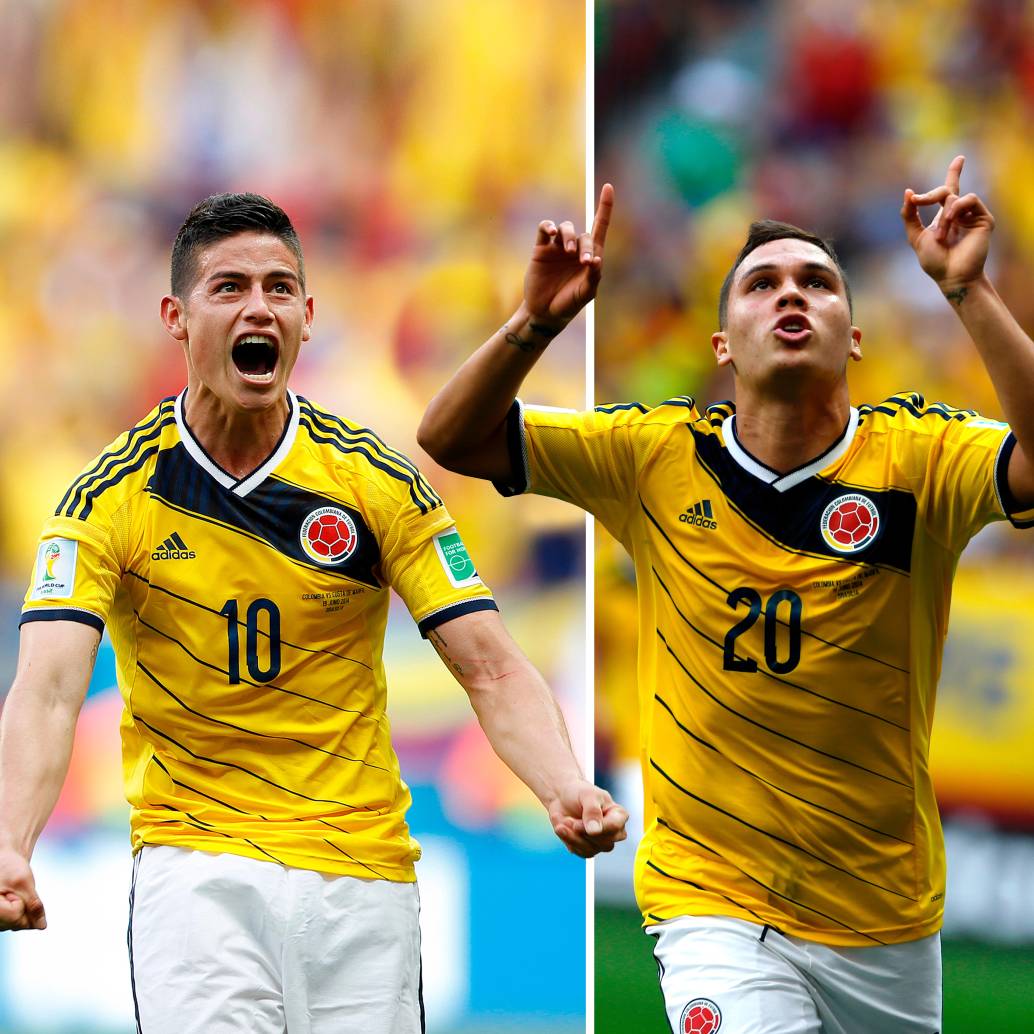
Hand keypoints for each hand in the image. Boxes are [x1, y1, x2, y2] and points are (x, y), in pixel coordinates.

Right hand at [0, 848, 45, 930]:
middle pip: (17, 924)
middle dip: (24, 907)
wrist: (4, 862)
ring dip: (22, 910)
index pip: (16, 915)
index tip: (13, 889)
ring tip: (12, 895)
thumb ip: (34, 905)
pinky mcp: (0, 921)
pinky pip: (16, 923)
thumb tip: (42, 926)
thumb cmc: (11, 868)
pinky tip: (13, 900)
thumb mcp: (25, 883)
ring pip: (18, 925)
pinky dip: (20, 912)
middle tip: (14, 892)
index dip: (22, 901)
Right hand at [524, 184, 612, 326]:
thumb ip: (593, 277)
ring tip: (567, 251)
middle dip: (585, 246)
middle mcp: (574, 248)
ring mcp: (557, 248)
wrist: (544, 313)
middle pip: (583, 235)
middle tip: (584, 262)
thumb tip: (597, 259)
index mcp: (590, 256)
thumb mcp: (585, 294)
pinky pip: (545, 229)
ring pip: (565, 228)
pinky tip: (552, 233)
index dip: (605, 207)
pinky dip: (548, 227)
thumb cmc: (568, 304)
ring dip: (568, 236)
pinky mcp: (541, 249)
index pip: (599, 227)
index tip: (608, 187)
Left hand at [547, 778, 628, 857]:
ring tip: (563, 821)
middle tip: (568, 820)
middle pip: (604, 842)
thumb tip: (595, 831)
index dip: (597, 826)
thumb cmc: (578, 792)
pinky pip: (578, 851)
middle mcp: (613, 832)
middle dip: (582, 831)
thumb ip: (592, 811)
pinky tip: (560, 827)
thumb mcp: (587, 795)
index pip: (615, 827)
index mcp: (619, 815)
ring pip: (590, 849)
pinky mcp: (587, 849)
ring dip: (572, 836)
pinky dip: (567, 840)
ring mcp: (601, 842)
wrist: (562, 797)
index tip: (577, 823)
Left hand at [901, 155, 994, 294]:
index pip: (950, 189)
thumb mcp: (915, 237)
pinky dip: (956, 209)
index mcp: (945, 216)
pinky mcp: (983, 218)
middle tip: (921, 201)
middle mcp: (959, 212)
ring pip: (954, 198)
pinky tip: (952, 221)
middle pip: (947, 189)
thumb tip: (908, 192)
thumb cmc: (934, 261)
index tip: (960, 158)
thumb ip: (909, 215)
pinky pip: (969, 200)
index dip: (955, 172)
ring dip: (944, 216)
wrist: (951, 276)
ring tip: (942, 235)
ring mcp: (971, 215)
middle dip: (930, 196)